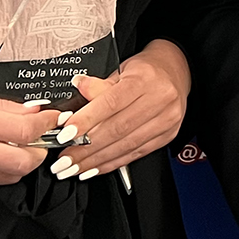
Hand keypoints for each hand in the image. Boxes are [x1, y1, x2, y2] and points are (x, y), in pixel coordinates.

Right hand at [0, 84, 61, 187]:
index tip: (55, 121)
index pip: (27, 131)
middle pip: (24, 162)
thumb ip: (0, 107)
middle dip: (39, 152)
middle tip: (40, 139)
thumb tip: (31, 112)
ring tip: (15, 148)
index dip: (48, 127)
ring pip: (8, 176)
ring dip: (19, 164)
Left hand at [47, 38, 190, 180]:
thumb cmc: (146, 70)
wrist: (175, 72)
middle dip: (86, 148)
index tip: (66, 134)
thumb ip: (99, 84)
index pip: (111, 102)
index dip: (86, 120)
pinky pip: (136, 154)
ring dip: (96, 160)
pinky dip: (113, 163)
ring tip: (75, 167)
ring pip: (126, 145)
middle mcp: (159, 99)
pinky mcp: (167, 136)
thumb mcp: (121, 69)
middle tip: (63, 160)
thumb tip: (77, 86)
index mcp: (144, 79)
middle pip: (118, 129)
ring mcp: (166, 120)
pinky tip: (95, 168)